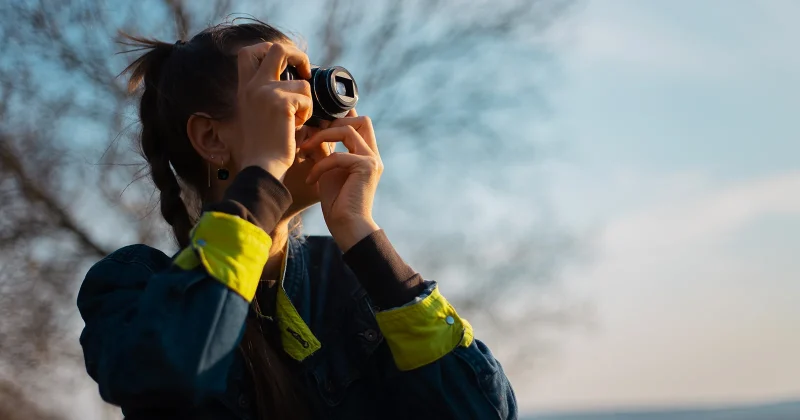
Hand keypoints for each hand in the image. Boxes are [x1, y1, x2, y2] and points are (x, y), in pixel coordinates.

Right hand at [233, 42, 311, 180]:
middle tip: (305, 71)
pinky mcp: (281, 103)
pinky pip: (306, 99)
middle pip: (276, 49)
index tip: (286, 63)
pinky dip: (307, 114)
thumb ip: (269, 95)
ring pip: (302, 82)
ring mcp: (266, 92)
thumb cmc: (265, 146)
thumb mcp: (260, 113)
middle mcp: (253, 86)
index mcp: (245, 88)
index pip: (249, 52)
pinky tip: (296, 128)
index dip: (269, 49)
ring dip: (306, 102)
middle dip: (297, 55)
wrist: (263, 166)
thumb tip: (295, 78)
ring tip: (296, 121)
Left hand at [299, 111, 382, 250]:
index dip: (341, 119)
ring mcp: (371, 160)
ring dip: (323, 137)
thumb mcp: (328, 170)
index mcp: (366, 155)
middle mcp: (372, 155)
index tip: (317, 125)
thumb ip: (325, 150)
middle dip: (335, 124)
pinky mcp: (366, 168)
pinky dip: (320, 166)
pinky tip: (310, 179)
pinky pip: (337, 156)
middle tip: (315, 137)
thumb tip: (314, 130)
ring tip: (306, 149)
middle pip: (362, 120)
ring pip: (348, 131)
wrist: (347, 227)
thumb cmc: (338, 204)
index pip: (360, 125)